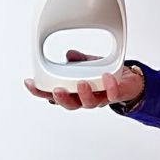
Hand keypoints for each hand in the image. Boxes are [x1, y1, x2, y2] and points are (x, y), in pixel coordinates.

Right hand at [24, 49, 143, 109]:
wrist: (129, 81)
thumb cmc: (104, 75)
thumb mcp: (89, 64)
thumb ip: (79, 61)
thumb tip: (69, 55)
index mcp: (75, 91)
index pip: (54, 95)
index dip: (41, 91)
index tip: (30, 82)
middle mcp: (85, 98)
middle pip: (70, 104)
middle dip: (61, 98)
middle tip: (56, 90)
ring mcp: (101, 98)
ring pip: (89, 103)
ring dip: (84, 94)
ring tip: (81, 83)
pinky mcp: (116, 95)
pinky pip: (112, 93)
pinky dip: (109, 86)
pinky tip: (107, 76)